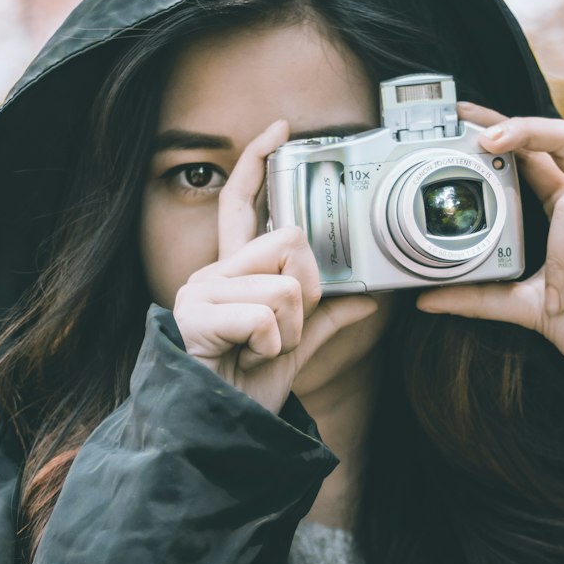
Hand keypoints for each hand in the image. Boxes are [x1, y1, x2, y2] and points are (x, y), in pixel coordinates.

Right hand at [172, 119, 378, 415]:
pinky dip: (269, 347)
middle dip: (305, 293)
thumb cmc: (244, 392)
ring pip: (284, 287)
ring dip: (288, 332)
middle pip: (288, 241)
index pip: (243, 203)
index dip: (258, 163)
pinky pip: (264, 316)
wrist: (210, 433)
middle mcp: (213, 272)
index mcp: (233, 274)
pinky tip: (246, 360)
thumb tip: (368, 300)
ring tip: (260, 353)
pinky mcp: (195, 314)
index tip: (280, 130)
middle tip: (283, 332)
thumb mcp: (295, 354)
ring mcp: (200, 290)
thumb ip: (324, 322)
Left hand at [414, 103, 563, 418]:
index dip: (503, 132)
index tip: (464, 119)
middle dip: (523, 130)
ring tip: (558, 295)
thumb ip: (479, 298)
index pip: (534, 158)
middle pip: (562, 140)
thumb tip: (424, 299)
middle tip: (485, 139)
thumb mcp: (524, 309)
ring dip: (558, 248)